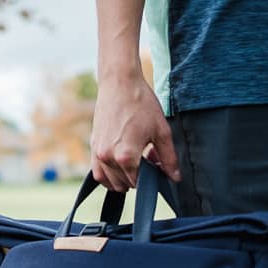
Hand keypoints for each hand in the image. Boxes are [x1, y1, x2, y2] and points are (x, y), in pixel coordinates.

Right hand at [90, 74, 180, 191]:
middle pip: (125, 184)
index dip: (150, 177)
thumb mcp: (162, 131)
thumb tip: (175, 177)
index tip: (155, 164)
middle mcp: (109, 158)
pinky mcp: (93, 147)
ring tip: (134, 161)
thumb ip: (169, 158)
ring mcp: (98, 153)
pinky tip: (120, 166)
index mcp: (127, 156)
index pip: (140, 183)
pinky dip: (109, 176)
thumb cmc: (142, 104)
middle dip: (138, 177)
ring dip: (123, 178)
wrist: (120, 84)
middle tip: (147, 158)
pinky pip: (98, 174)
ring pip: (111, 182)